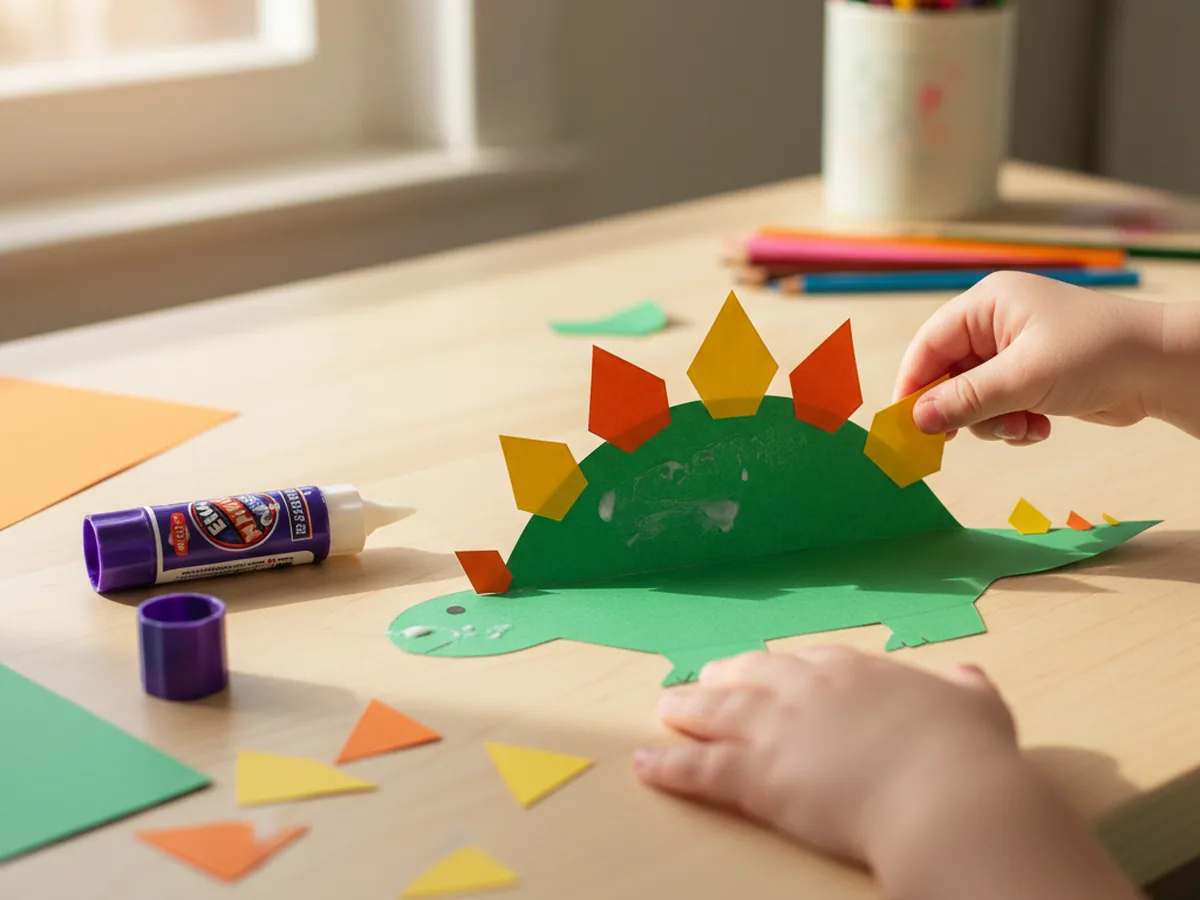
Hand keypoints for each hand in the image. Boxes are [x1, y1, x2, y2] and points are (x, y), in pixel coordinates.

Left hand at [634, 647, 1016, 863]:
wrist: (944, 795)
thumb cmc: (968, 755)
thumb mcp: (979, 710)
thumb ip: (967, 692)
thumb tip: (968, 678)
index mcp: (857, 671)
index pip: (808, 661)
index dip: (784, 668)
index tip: (770, 670)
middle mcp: (807, 689)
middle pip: (752, 675)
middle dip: (725, 678)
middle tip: (704, 681)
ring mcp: (777, 729)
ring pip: (717, 713)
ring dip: (687, 709)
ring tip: (665, 708)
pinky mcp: (758, 775)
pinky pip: (701, 769)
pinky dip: (669, 766)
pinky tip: (645, 765)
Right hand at [895, 272, 1164, 444]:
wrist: (1165, 369)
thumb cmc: (1099, 353)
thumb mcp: (1023, 378)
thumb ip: (966, 399)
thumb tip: (917, 420)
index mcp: (989, 304)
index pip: (929, 343)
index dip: (913, 383)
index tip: (904, 422)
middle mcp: (998, 323)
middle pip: (949, 374)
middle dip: (962, 408)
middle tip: (958, 438)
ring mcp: (1016, 351)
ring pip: (974, 397)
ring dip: (993, 421)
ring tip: (1023, 427)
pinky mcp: (1033, 377)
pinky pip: (1000, 406)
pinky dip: (1013, 423)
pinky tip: (1040, 427)